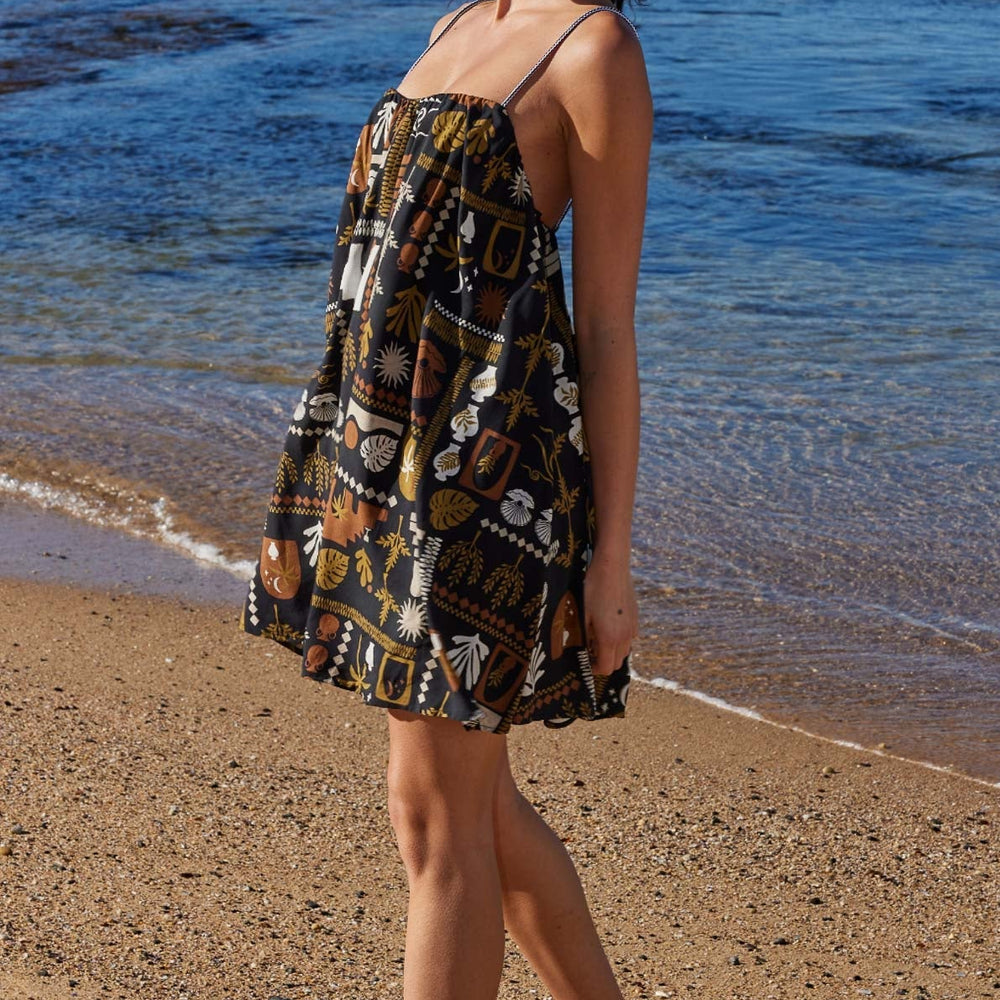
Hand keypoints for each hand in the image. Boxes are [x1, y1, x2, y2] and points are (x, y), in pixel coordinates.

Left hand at [583, 548, 637, 675]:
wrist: (612, 567)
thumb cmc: (592, 589)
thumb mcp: (583, 614)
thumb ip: (586, 636)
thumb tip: (585, 649)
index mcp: (609, 638)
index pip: (606, 668)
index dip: (595, 669)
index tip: (586, 663)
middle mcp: (625, 636)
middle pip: (617, 663)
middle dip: (604, 662)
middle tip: (590, 652)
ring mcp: (632, 627)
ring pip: (625, 651)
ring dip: (613, 652)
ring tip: (599, 639)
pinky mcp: (636, 617)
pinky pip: (630, 637)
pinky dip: (621, 640)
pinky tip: (610, 627)